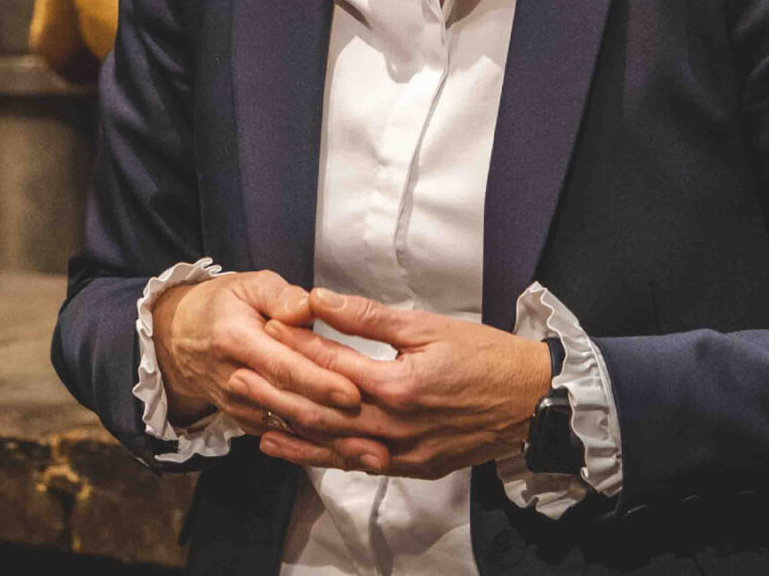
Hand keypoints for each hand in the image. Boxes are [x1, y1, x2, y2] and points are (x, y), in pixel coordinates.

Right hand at [149, 271, 366, 436]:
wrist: (177, 340)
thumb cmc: (222, 305)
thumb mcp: (249, 285)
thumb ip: (281, 296)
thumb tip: (311, 306)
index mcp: (236, 341)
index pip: (283, 366)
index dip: (319, 382)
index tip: (354, 393)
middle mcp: (236, 381)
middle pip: (290, 406)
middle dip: (335, 424)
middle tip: (379, 437)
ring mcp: (240, 408)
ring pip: (291, 429)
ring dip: (333, 446)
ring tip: (374, 456)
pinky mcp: (246, 422)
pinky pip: (285, 437)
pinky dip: (318, 450)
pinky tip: (352, 458)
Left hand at [251, 289, 553, 479]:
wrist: (532, 402)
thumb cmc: (486, 357)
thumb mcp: (429, 326)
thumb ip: (370, 317)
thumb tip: (321, 298)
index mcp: (398, 385)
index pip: (330, 365)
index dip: (294, 345)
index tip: (265, 328)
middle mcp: (394, 427)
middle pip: (321, 413)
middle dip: (276, 396)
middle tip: (237, 380)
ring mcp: (403, 454)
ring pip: (334, 448)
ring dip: (291, 436)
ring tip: (253, 422)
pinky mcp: (413, 468)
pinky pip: (360, 464)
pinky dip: (326, 458)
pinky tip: (301, 451)